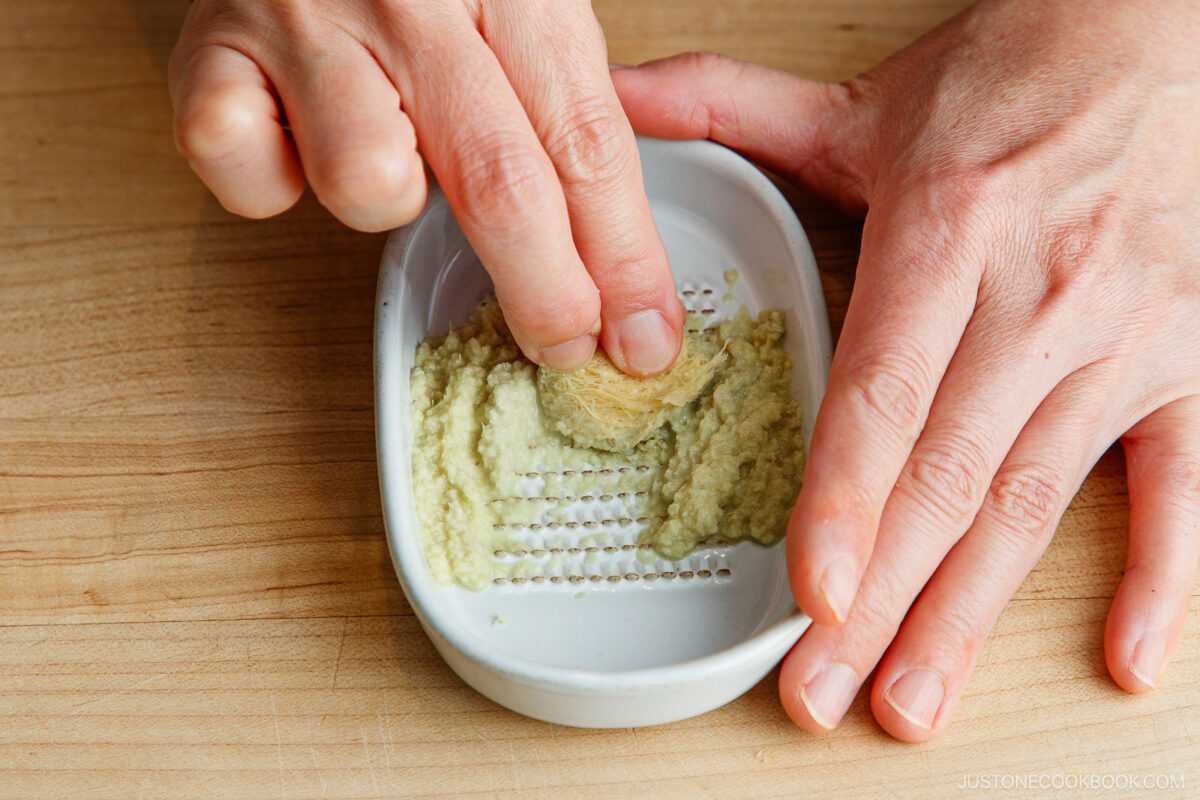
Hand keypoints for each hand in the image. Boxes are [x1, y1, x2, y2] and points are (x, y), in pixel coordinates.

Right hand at [168, 0, 683, 375]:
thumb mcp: (518, 4)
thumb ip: (568, 106)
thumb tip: (624, 265)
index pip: (586, 142)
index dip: (621, 253)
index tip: (641, 331)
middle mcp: (410, 0)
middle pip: (500, 184)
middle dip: (546, 291)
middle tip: (567, 346)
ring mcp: (305, 24)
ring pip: (370, 187)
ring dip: (390, 200)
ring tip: (390, 153)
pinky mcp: (213, 58)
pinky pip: (255, 179)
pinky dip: (277, 182)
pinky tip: (298, 141)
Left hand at [613, 0, 1199, 738]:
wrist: (1169, 34)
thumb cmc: (1018, 76)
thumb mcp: (866, 100)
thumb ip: (728, 105)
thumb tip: (611, 95)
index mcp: (948, 233)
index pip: (886, 393)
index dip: (847, 502)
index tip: (815, 594)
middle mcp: (1036, 298)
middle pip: (946, 477)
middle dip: (881, 599)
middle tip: (822, 691)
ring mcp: (1119, 340)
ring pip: (1034, 499)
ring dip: (971, 612)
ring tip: (914, 699)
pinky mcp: (1186, 363)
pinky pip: (1181, 483)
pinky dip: (1160, 573)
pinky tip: (1124, 656)